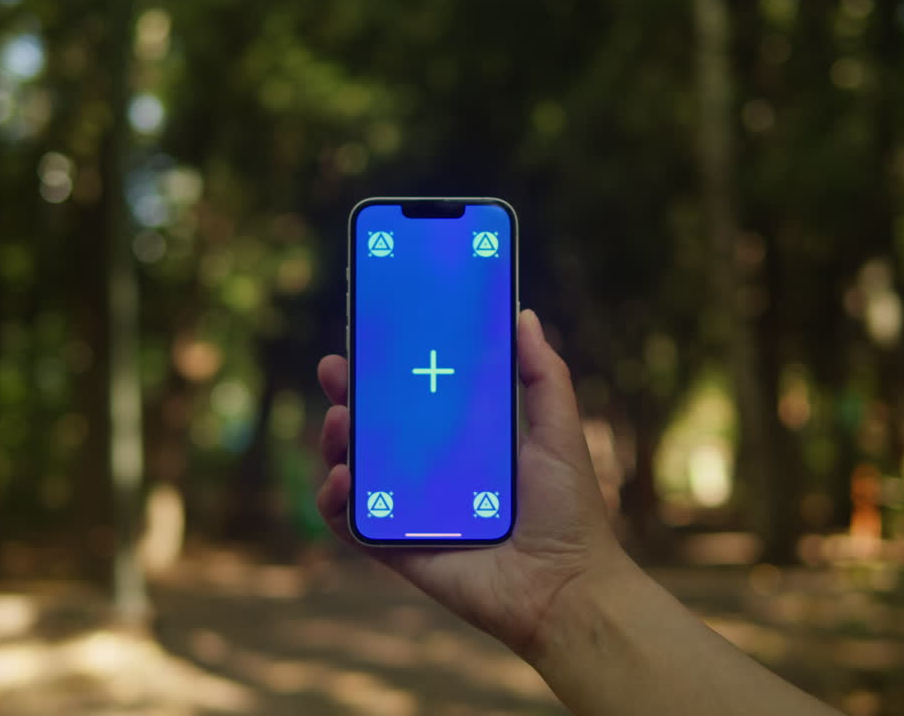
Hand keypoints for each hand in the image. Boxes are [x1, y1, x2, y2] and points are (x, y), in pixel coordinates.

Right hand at [315, 309, 622, 657]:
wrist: (565, 587)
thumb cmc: (569, 511)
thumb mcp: (558, 431)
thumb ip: (543, 375)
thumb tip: (523, 316)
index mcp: (463, 443)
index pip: (414, 398)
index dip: (387, 370)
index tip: (367, 338)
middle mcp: (430, 474)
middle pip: (373, 429)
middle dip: (346, 396)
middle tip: (335, 371)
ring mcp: (409, 511)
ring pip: (353, 470)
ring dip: (335, 442)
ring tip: (340, 423)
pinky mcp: (396, 549)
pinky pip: (350, 523)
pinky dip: (334, 500)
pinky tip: (341, 479)